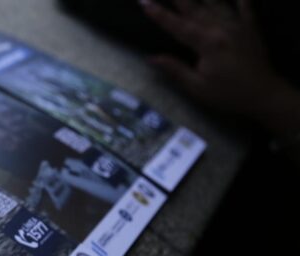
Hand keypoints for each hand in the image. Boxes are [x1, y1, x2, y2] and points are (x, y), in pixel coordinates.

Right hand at [140, 0, 284, 119]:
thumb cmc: (227, 94)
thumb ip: (175, 69)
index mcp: (207, 43)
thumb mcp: (197, 87)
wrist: (263, 94)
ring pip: (216, 3)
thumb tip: (152, 58)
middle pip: (195, 8)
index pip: (177, 26)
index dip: (159, 14)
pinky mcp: (250, 28)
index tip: (143, 2)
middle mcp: (221, 28)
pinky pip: (244, 7)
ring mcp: (237, 25)